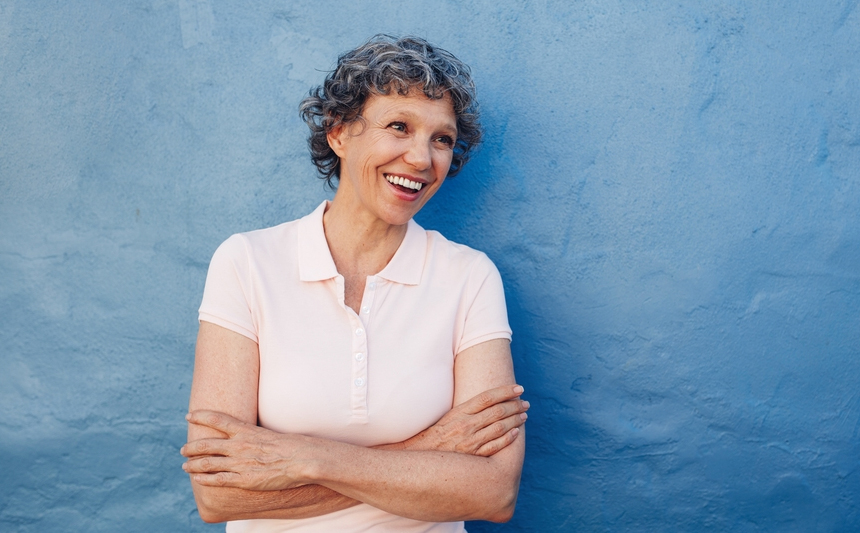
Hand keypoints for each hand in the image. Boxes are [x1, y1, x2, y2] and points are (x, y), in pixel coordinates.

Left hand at [182, 410, 313, 490]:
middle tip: (183, 449)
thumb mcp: (270, 434)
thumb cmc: (291, 445)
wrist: (301, 459)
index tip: (188, 415)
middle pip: (206, 444)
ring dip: (192, 464)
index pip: (217, 419)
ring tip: (184, 466)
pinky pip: (218, 480)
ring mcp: (239, 463)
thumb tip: (249, 436)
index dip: (200, 416)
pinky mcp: (243, 479)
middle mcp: (238, 445)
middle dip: (191, 447)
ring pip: (207, 463)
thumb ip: (255, 436)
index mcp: (246, 430)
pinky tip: (197, 479)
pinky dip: (204, 479)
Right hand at [399, 384, 528, 456]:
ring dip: (515, 420)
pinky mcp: (473, 456)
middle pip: (497, 411)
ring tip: (524, 415)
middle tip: (525, 402)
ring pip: (500, 427)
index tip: (518, 388)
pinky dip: (508, 438)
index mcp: (460, 412)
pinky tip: (516, 433)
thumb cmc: (435, 434)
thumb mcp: (450, 416)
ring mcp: (471, 441)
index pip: (488, 397)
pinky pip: (495, 446)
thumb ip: (468, 409)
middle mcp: (467, 425)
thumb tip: (488, 401)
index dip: (505, 391)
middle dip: (515, 405)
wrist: (420, 456)